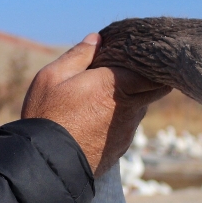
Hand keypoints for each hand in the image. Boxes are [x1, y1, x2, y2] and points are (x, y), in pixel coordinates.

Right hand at [22, 34, 169, 174]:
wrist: (46, 163)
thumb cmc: (47, 116)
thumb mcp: (52, 76)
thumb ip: (78, 55)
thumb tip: (97, 39)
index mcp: (115, 84)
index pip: (154, 71)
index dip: (153, 63)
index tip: (144, 56)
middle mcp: (129, 108)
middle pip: (156, 89)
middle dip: (148, 79)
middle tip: (132, 72)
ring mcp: (126, 130)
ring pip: (139, 109)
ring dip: (131, 101)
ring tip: (107, 97)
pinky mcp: (120, 148)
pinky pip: (126, 128)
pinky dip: (119, 120)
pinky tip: (98, 120)